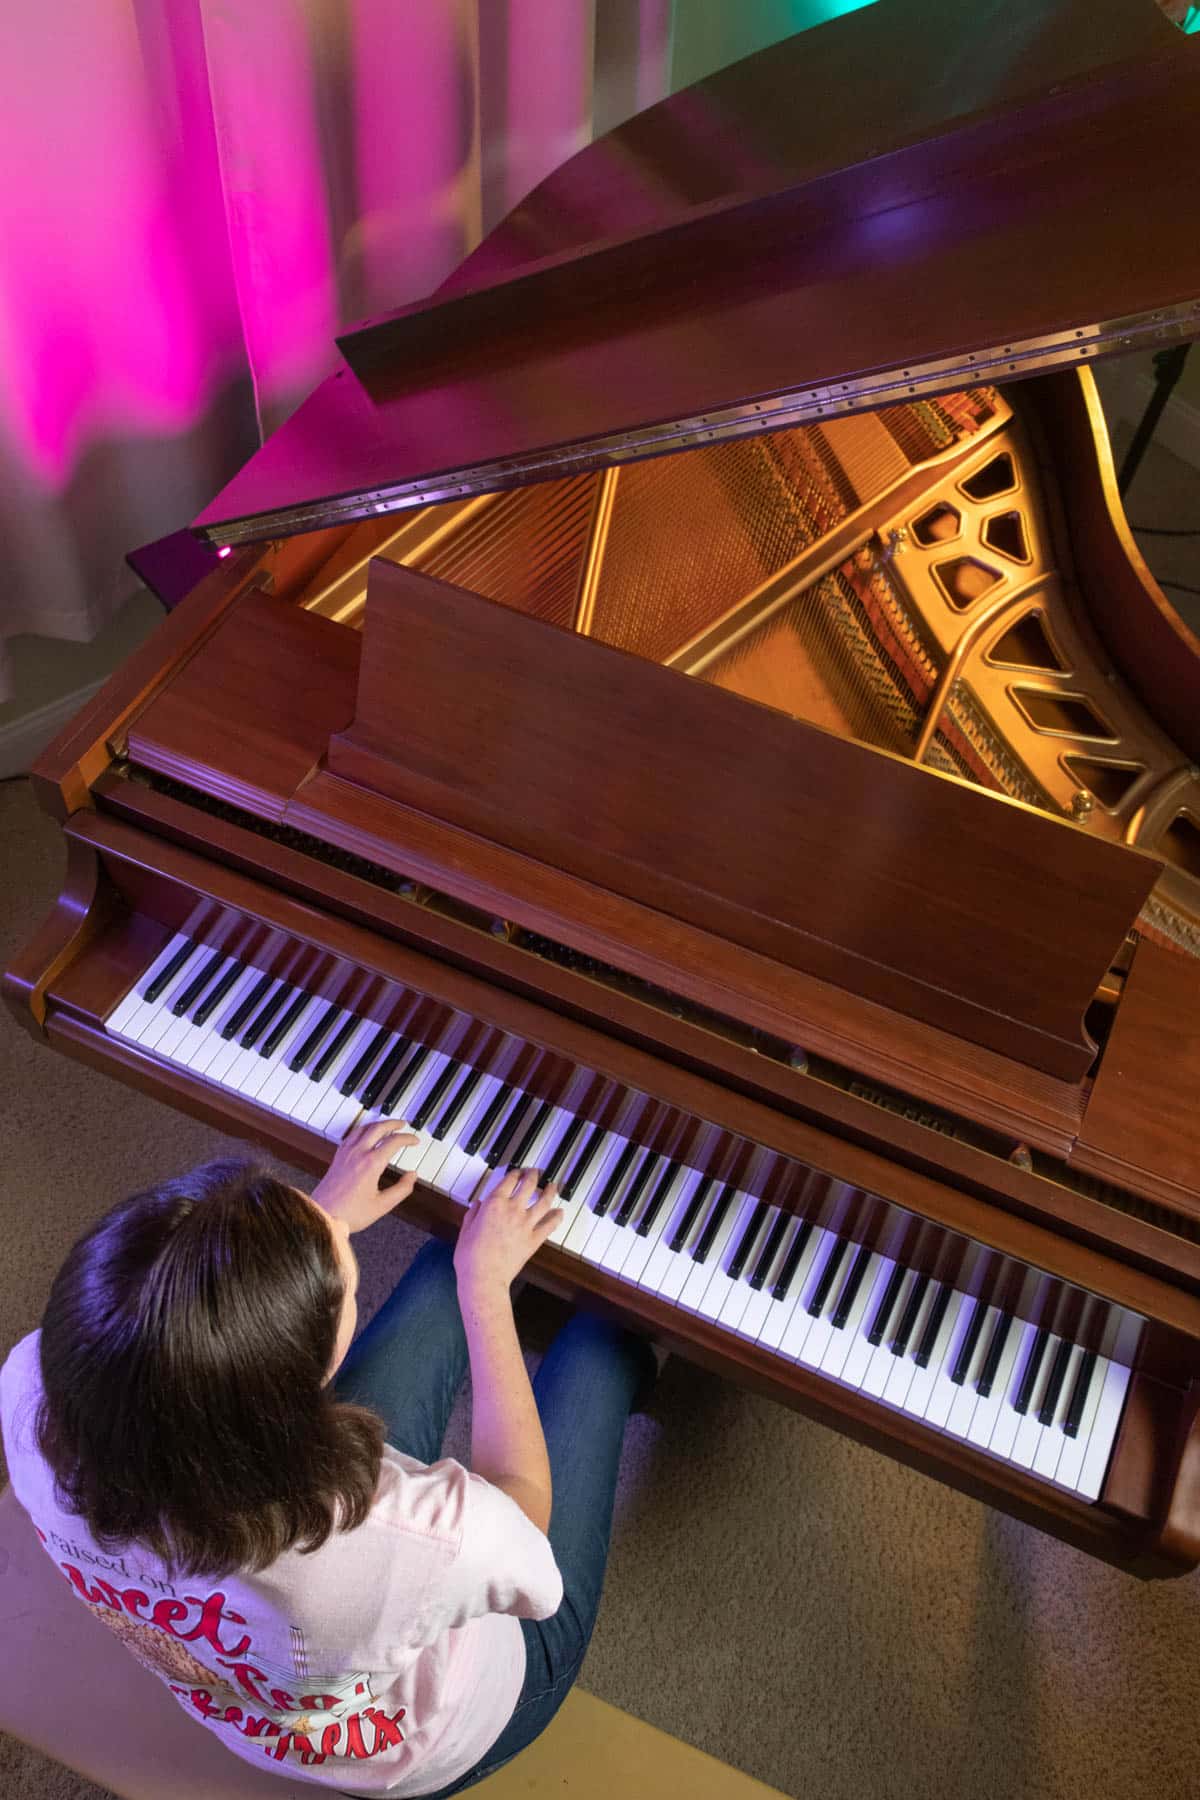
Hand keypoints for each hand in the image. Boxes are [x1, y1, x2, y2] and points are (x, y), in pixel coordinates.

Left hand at [310, 1115, 419, 1232]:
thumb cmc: (350, 1213)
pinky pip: (352, 1135)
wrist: (322, 1216)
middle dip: (393, 1123)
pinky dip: (363, 1129)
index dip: (408, 1138)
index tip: (415, 1141)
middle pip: (378, 1127)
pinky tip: (365, 1134)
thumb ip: (402, 1189)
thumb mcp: (382, 1205)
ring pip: (364, 1127)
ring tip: (387, 1126)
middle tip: (403, 1124)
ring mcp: (346, 1153)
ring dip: (378, 1123)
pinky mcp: (338, 1157)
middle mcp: (358, 1153)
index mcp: (372, 1163)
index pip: (394, 1141)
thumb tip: (412, 1176)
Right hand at [453, 1168, 561, 1298]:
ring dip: (550, 1191)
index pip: (508, 1181)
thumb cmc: (470, 1257)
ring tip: (553, 1186)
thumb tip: (477, 1205)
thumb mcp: (465, 1231)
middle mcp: (513, 1210)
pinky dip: (557, 1217)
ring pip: (544, 1201)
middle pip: (529, 1185)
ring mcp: (526, 1224)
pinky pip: (550, 1224)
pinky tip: (560, 1212)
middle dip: (533, 1175)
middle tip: (535, 1172)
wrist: (484, 1277)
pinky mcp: (534, 1239)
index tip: (517, 1172)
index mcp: (494, 1204)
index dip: (514, 1173)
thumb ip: (473, 1214)